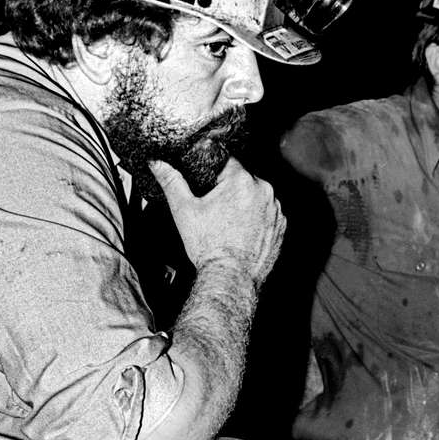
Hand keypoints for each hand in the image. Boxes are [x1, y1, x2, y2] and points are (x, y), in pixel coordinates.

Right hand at [149, 157, 285, 288]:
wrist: (230, 278)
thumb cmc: (208, 247)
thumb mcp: (184, 211)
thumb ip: (171, 181)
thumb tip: (157, 163)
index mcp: (241, 180)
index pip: (227, 162)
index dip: (214, 174)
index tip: (207, 190)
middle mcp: (263, 190)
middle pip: (243, 180)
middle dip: (230, 191)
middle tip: (216, 213)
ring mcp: (275, 209)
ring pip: (256, 197)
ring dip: (245, 205)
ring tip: (229, 226)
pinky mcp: (280, 227)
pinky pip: (267, 215)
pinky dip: (257, 220)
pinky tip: (242, 234)